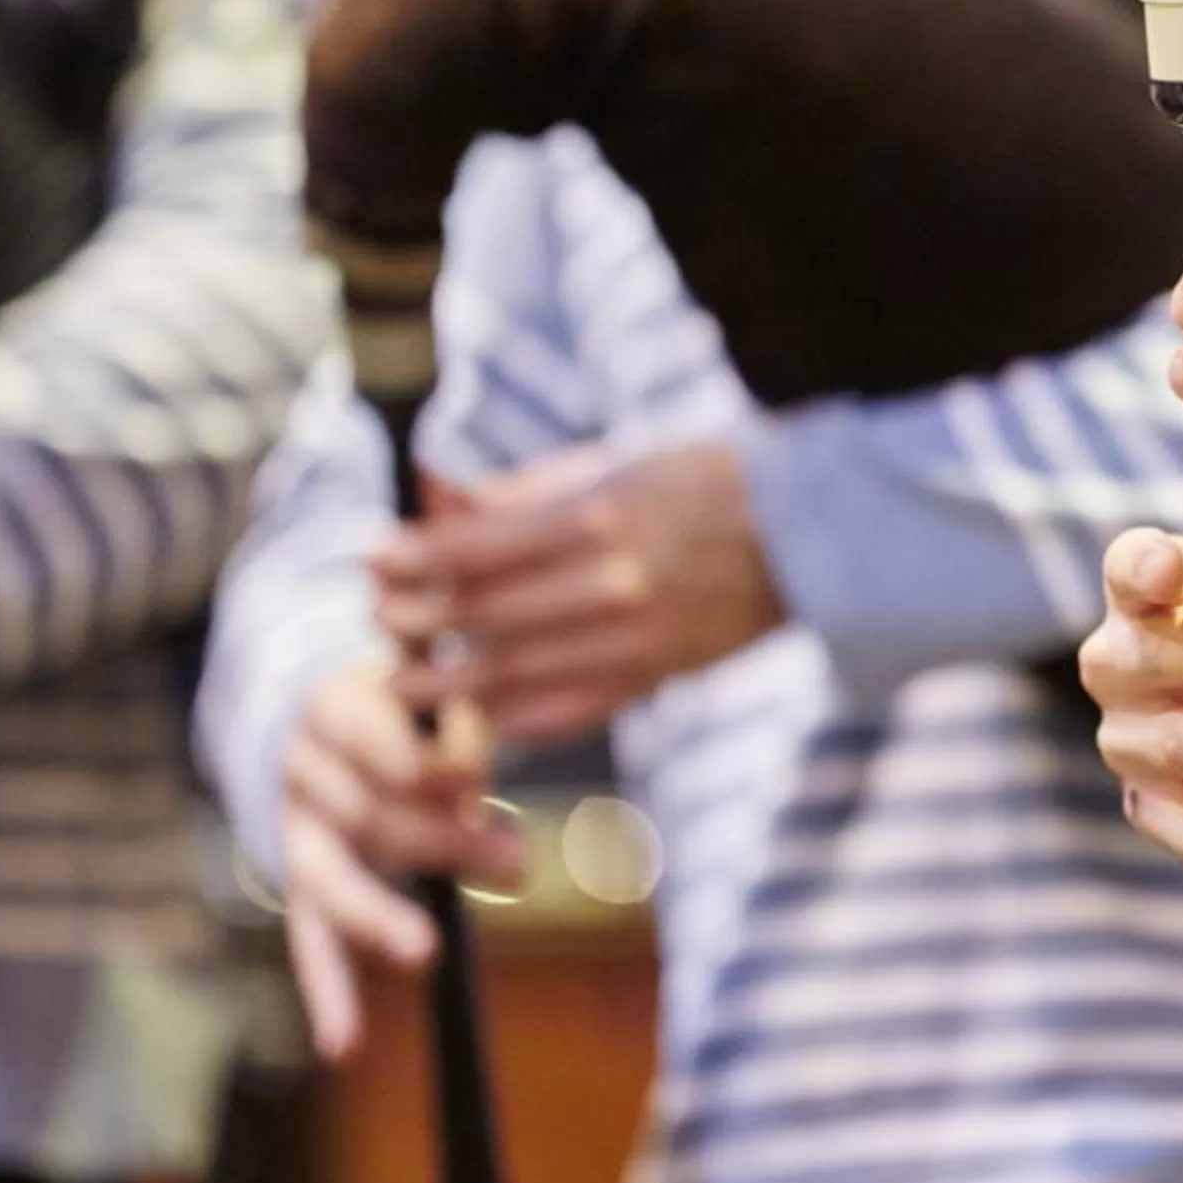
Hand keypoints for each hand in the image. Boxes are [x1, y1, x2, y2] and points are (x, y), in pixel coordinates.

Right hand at [280, 660, 523, 1063]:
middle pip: (365, 817)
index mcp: (332, 706)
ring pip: (332, 883)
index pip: (368, 737)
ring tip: (427, 954)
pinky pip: (309, 941)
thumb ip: (457, 728)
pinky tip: (345, 1045)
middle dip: (443, 845)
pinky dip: (329, 995)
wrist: (335, 717)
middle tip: (518, 866)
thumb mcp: (437, 696)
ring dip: (383, 920)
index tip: (474, 782)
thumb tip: (468, 781)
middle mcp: (301, 770)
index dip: (419, 764)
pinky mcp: (299, 886)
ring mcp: (295, 833)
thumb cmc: (416, 706)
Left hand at [370, 440, 785, 742]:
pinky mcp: (654, 677)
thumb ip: (524, 490)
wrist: (808, 533)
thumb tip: (440, 501)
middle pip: (478, 616)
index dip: (410, 559)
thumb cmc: (707, 481)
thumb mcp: (615, 464)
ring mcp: (632, 639)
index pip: (471, 550)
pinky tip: (476, 713)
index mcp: (597, 518)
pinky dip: (510, 718)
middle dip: (413, 620)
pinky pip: (563, 713)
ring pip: (509, 675)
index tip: (374, 559)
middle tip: (380, 618)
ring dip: (445, 681)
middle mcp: (609, 584)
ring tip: (404, 679)